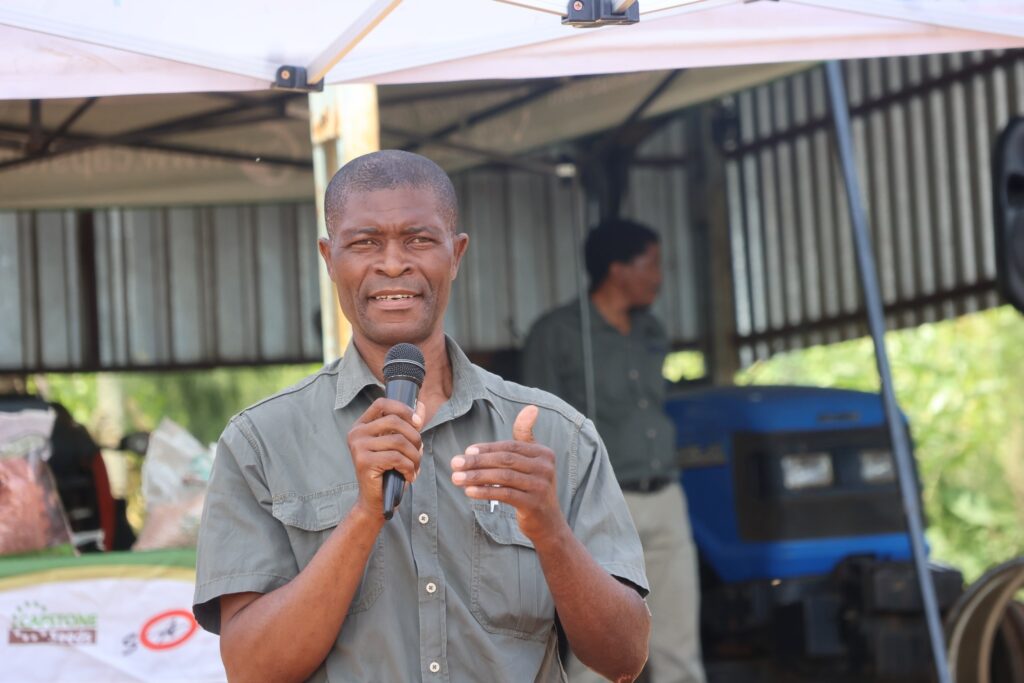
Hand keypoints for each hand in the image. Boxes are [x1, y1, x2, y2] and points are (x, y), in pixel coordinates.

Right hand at [347, 398, 425, 515]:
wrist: (375, 502)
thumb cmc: (389, 471)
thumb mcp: (399, 445)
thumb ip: (408, 425)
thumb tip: (421, 404)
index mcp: (362, 425)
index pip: (382, 403)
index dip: (403, 409)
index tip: (418, 422)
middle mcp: (356, 433)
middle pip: (394, 421)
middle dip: (414, 437)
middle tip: (418, 453)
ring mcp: (358, 447)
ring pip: (398, 441)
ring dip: (414, 456)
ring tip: (415, 467)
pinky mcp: (364, 462)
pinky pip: (397, 458)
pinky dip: (409, 468)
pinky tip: (409, 476)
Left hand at [451, 405, 560, 540]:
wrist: (548, 523)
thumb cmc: (532, 487)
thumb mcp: (532, 461)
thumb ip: (525, 437)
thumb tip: (531, 407)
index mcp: (544, 453)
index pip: (510, 446)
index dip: (486, 449)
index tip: (466, 451)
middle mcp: (545, 467)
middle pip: (505, 460)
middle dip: (477, 461)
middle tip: (455, 463)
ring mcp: (541, 486)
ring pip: (502, 477)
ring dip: (476, 476)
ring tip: (456, 478)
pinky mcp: (533, 504)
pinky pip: (504, 494)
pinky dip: (485, 492)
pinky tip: (469, 492)